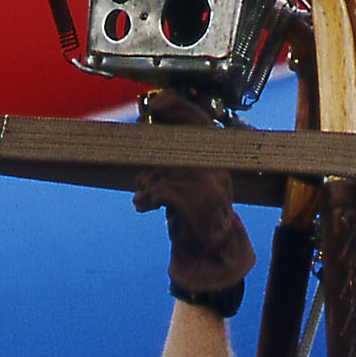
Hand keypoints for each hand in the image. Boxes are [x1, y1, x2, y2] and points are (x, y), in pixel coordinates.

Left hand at [133, 90, 252, 295]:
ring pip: (161, 168)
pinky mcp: (195, 202)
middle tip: (140, 169)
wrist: (209, 254)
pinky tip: (144, 206)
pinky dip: (145, 198)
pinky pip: (159, 189)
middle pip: (173, 144)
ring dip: (145, 184)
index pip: (199, 119)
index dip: (176, 106)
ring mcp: (207, 184)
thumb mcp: (191, 181)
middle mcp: (215, 167)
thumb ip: (177, 159)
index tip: (155, 102)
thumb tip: (148, 131)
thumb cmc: (195, 216)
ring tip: (145, 196)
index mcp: (216, 159)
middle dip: (149, 156)